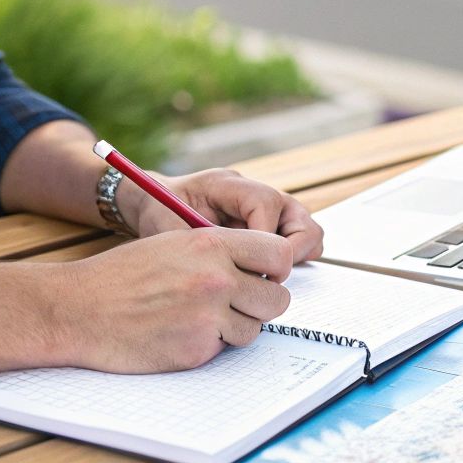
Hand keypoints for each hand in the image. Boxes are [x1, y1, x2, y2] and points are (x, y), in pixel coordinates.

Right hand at [58, 226, 293, 371]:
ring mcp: (208, 317)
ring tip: (199, 318)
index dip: (275, 268)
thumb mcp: (173, 243)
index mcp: (212, 244)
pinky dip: (210, 345)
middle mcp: (216, 278)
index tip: (262, 275)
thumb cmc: (122, 275)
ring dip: (235, 327)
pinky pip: (225, 349)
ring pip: (255, 328)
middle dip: (261, 303)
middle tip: (237, 304)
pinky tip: (181, 334)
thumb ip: (219, 251)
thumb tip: (262, 266)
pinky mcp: (196, 350)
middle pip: (278, 298)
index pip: (279, 253)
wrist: (79, 310)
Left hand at [120, 167, 325, 262]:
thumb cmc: (160, 213)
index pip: (267, 204)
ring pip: (308, 233)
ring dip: (294, 258)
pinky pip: (299, 245)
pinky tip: (264, 276)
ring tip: (266, 278)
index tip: (251, 267)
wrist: (154, 204)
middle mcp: (257, 194)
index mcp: (229, 184)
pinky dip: (291, 262)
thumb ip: (203, 243)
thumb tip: (237, 270)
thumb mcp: (171, 228)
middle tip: (267, 278)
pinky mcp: (274, 228)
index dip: (264, 238)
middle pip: (302, 220)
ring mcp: (270, 211)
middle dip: (289, 253)